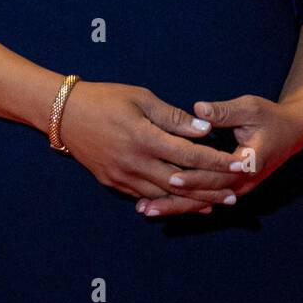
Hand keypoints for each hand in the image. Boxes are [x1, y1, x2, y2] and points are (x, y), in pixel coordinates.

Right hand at [57, 80, 245, 216]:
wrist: (64, 114)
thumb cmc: (105, 98)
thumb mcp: (141, 98)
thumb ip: (173, 117)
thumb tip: (203, 130)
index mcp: (144, 138)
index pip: (190, 155)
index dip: (216, 162)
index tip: (238, 164)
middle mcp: (135, 163)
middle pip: (181, 183)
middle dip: (210, 190)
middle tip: (234, 197)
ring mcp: (123, 177)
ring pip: (164, 196)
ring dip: (191, 201)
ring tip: (215, 204)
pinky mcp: (113, 183)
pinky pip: (146, 197)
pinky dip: (167, 202)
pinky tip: (181, 203)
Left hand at [138, 94, 302, 211]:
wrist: (292, 132)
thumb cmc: (270, 117)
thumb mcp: (250, 108)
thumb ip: (224, 111)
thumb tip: (198, 110)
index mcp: (248, 163)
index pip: (217, 175)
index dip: (194, 177)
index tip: (169, 178)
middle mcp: (242, 182)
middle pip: (205, 197)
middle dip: (175, 202)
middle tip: (145, 207)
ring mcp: (237, 188)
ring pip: (203, 202)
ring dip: (175, 207)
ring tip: (145, 211)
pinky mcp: (231, 188)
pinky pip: (206, 199)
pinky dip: (184, 203)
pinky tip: (162, 206)